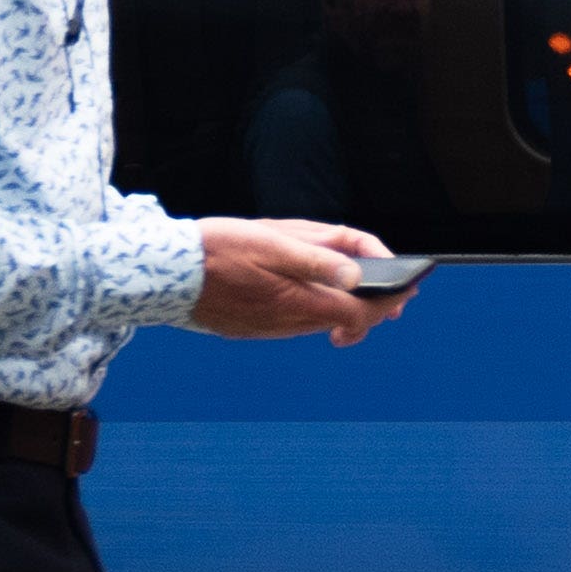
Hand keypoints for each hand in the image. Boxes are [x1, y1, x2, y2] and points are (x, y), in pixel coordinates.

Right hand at [192, 217, 403, 345]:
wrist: (161, 274)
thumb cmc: (216, 249)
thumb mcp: (272, 242)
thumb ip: (319, 260)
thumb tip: (357, 274)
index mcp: (301, 301)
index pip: (361, 312)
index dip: (388, 301)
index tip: (409, 290)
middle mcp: (289, 323)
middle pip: (345, 320)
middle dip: (371, 305)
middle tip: (392, 292)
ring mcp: (269, 330)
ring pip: (319, 321)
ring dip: (341, 307)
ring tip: (356, 286)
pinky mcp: (252, 329)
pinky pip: (293, 322)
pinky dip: (312, 309)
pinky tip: (309, 292)